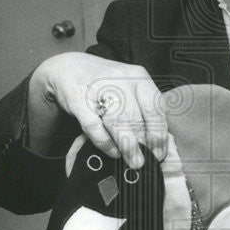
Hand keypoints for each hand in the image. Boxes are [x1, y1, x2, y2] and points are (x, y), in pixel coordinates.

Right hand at [27, 52, 167, 167]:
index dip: (159, 134)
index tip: (160, 153)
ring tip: (134, 161)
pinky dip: (105, 142)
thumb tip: (157, 143)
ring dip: (128, 145)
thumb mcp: (129, 87)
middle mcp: (121, 78)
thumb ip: (143, 109)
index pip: (155, 108)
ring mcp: (98, 87)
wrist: (69, 67)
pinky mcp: (78, 99)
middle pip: (137, 116)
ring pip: (118, 121)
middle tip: (147, 161)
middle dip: (145, 143)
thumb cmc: (106, 83)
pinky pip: (94, 125)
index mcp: (138, 76)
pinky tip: (113, 151)